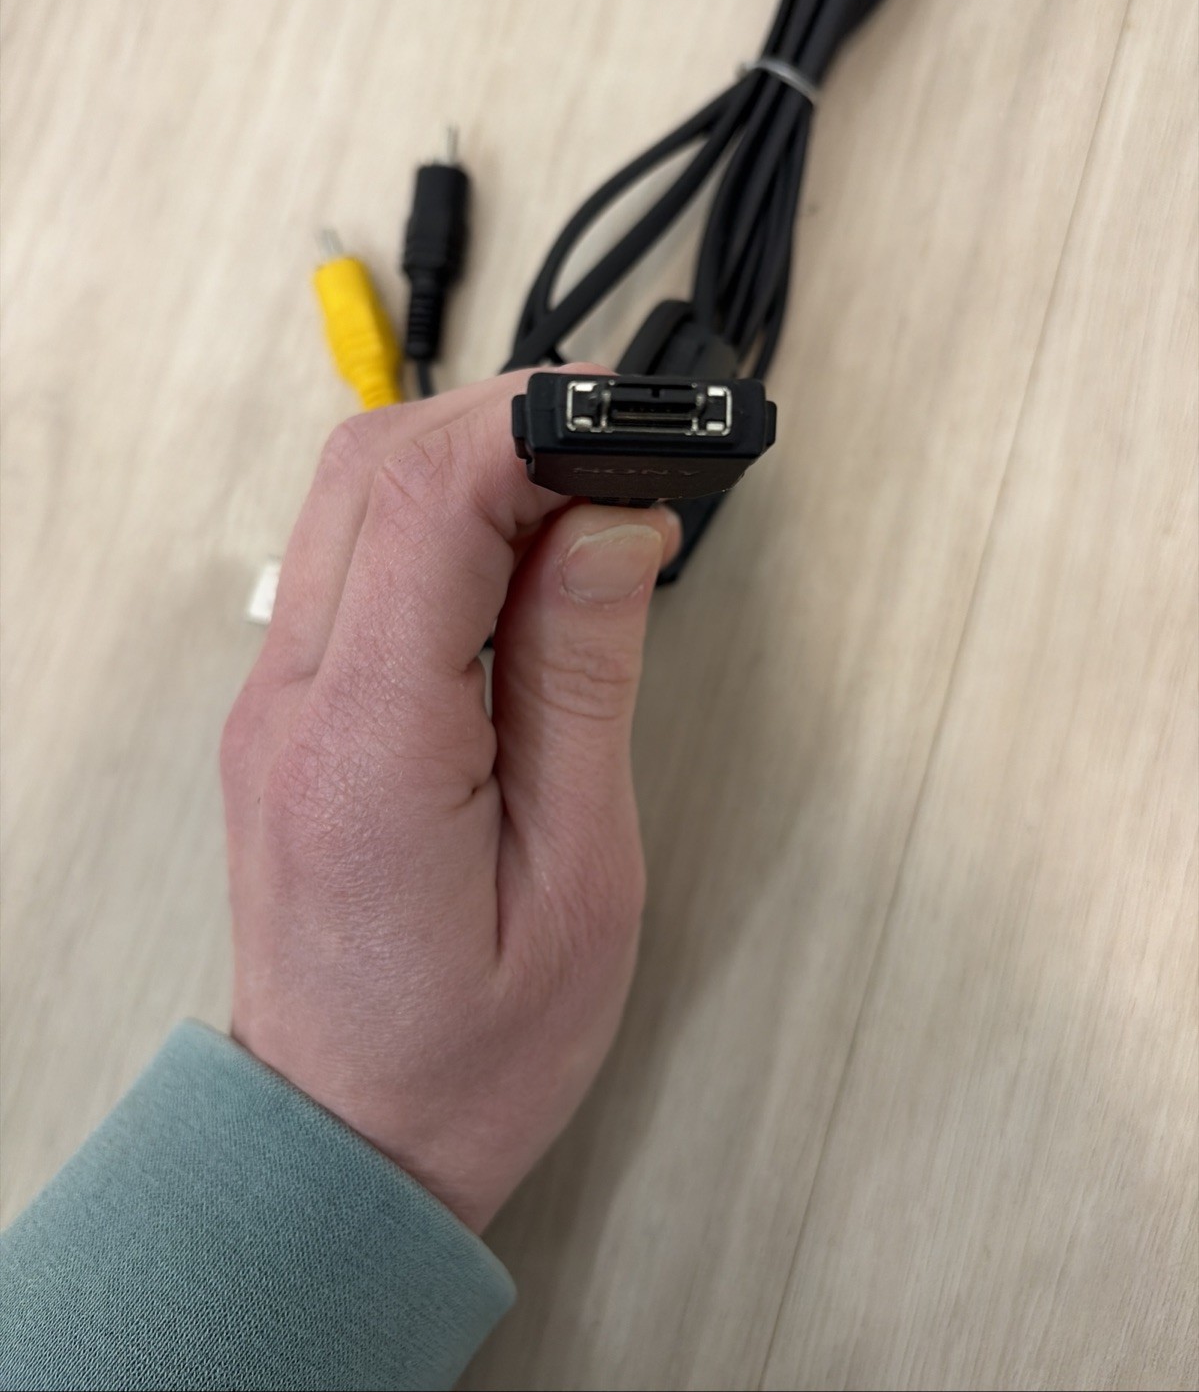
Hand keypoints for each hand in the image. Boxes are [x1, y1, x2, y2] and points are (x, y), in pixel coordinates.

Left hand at [221, 370, 678, 1231]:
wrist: (346, 1133)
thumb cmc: (470, 1046)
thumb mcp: (576, 875)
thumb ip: (582, 679)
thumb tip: (609, 523)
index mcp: (370, 746)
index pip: (429, 503)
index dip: (534, 430)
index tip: (627, 428)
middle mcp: (294, 700)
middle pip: (373, 466)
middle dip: (502, 421)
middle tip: (616, 451)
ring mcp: (275, 697)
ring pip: (350, 493)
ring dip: (467, 461)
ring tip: (580, 502)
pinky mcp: (287, 706)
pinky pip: (349, 555)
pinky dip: (436, 517)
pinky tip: (515, 556)